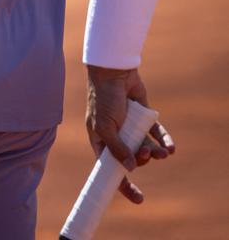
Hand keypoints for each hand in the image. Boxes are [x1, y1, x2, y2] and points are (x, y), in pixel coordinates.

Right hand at [86, 66, 174, 202]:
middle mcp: (116, 134)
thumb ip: (117, 148)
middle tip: (146, 154)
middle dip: (142, 160)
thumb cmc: (103, 98)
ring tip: (163, 154)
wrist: (114, 71)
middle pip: (131, 157)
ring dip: (155, 153)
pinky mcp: (143, 115)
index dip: (123, 184)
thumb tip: (130, 168)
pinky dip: (163, 140)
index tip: (138, 199)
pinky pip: (155, 132)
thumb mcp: (105, 127)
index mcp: (101, 139)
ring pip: (145, 145)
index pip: (111, 167)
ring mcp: (130, 125)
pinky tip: (171, 148)